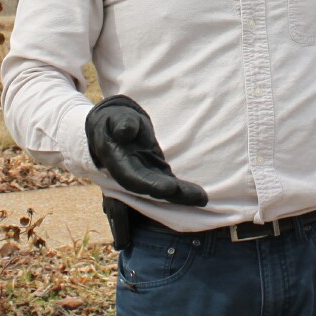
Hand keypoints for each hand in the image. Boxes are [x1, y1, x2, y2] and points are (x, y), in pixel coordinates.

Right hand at [85, 96, 207, 206]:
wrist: (114, 127)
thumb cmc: (114, 120)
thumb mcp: (116, 117)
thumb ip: (123, 123)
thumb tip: (125, 131)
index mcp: (118, 162)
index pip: (134, 178)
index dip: (152, 185)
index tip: (171, 188)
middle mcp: (131, 174)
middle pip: (152, 189)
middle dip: (174, 195)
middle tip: (197, 197)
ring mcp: (144, 176)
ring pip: (163, 190)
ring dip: (182, 196)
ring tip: (202, 199)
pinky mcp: (155, 173)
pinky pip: (170, 184)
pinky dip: (183, 190)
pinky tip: (199, 195)